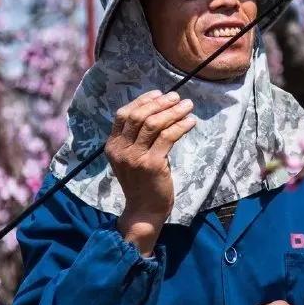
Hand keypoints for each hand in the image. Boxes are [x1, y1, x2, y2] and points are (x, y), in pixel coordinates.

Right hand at [106, 88, 195, 226]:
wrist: (144, 210)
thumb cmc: (140, 182)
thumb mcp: (129, 158)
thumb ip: (135, 138)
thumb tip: (157, 109)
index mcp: (112, 146)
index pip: (123, 114)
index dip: (142, 100)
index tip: (159, 93)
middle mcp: (120, 150)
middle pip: (139, 116)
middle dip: (160, 103)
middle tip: (177, 97)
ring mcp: (135, 157)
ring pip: (154, 124)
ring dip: (173, 111)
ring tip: (187, 106)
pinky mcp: (152, 164)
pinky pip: (168, 137)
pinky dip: (181, 126)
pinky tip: (191, 122)